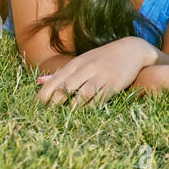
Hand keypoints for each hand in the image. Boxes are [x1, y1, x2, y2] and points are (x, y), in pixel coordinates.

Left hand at [36, 36, 155, 104]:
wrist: (132, 49)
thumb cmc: (103, 57)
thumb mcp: (82, 61)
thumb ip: (62, 73)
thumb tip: (39, 82)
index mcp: (76, 63)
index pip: (55, 80)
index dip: (44, 95)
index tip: (37, 107)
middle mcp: (87, 69)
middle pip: (66, 89)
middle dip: (55, 104)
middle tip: (48, 116)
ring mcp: (101, 76)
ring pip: (82, 96)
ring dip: (72, 109)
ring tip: (65, 119)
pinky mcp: (114, 84)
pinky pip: (99, 100)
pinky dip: (90, 109)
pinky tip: (84, 116)